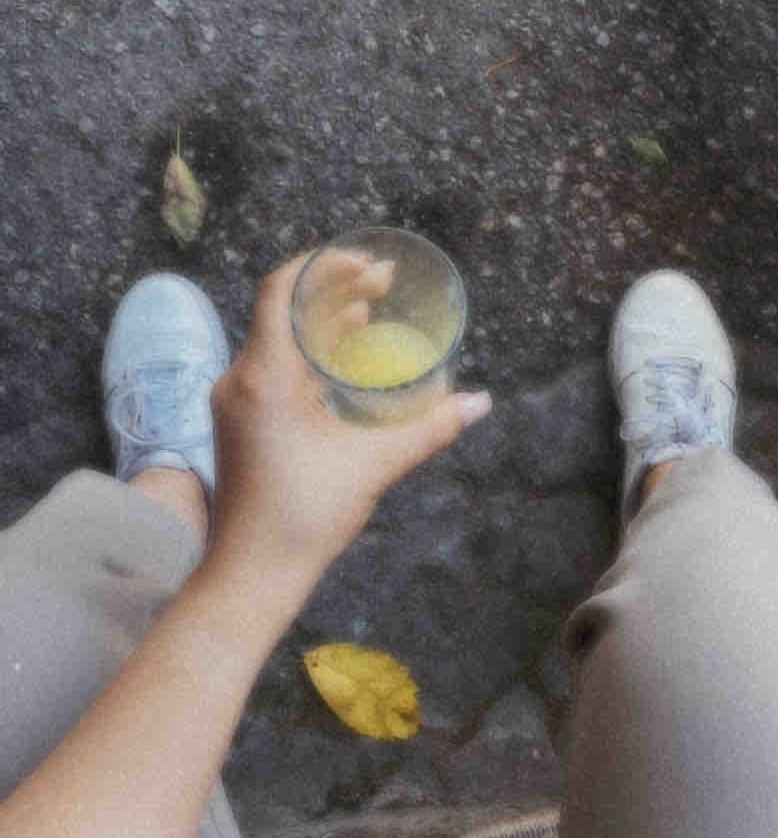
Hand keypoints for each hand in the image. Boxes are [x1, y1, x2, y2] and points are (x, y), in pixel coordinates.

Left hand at [209, 252, 490, 597]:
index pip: (281, 289)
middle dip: (335, 287)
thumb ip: (429, 428)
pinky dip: (309, 350)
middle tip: (384, 281)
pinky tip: (342, 356)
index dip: (324, 264)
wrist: (250, 575)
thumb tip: (480, 402)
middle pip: (284, 309)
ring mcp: (236, 402)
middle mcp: (240, 379)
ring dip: (322, 318)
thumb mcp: (372, 465)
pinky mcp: (241, 422)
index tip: (368, 262)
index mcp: (262, 377)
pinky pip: (274, 365)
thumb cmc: (302, 519)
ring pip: (278, 338)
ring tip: (370, 307)